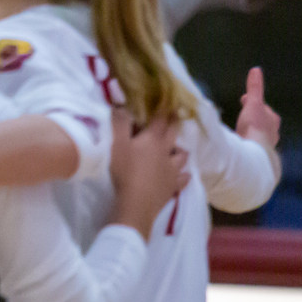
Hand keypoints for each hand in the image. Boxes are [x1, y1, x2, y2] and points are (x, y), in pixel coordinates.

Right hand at [108, 112, 189, 237]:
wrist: (136, 201)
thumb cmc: (125, 170)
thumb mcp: (117, 144)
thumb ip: (119, 124)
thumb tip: (121, 105)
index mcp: (153, 139)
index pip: (161, 119)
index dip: (164, 108)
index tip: (168, 99)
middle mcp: (166, 152)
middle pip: (173, 134)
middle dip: (174, 124)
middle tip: (175, 117)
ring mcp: (172, 170)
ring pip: (182, 156)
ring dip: (180, 151)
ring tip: (177, 149)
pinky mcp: (173, 186)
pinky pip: (183, 179)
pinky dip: (184, 175)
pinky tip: (184, 175)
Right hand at [236, 66, 279, 148]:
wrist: (254, 153)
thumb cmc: (255, 126)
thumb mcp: (253, 103)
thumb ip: (255, 88)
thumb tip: (256, 70)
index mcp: (273, 119)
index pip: (264, 108)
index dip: (253, 103)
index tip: (244, 99)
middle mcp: (273, 132)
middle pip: (263, 122)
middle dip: (255, 118)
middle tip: (244, 114)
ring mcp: (266, 144)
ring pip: (259, 135)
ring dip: (252, 131)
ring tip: (242, 129)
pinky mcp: (258, 154)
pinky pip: (253, 145)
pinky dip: (248, 142)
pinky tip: (241, 143)